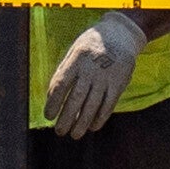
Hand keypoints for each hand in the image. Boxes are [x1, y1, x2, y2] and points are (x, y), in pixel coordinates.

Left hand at [45, 9, 146, 135]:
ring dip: (82, 123)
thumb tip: (51, 96)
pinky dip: (100, 118)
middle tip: (60, 132)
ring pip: (93, 105)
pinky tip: (92, 127)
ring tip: (74, 135)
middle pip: (76, 99)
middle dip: (67, 118)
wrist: (121, 34)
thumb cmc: (90, 46)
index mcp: (77, 59)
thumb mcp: (74, 51)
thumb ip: (64, 71)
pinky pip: (109, 105)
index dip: (53, 103)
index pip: (61, 84)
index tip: (48, 116)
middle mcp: (92, 68)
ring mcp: (107, 76)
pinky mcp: (119, 83)